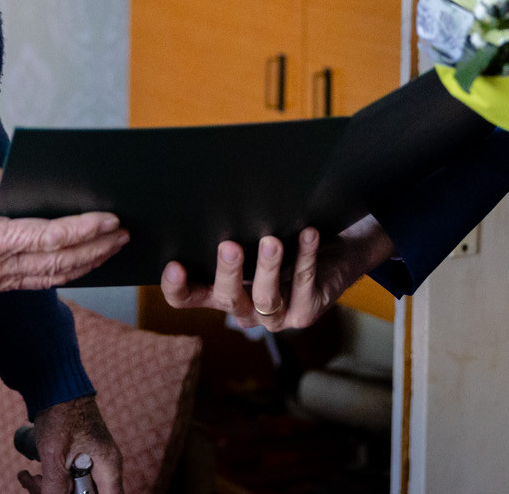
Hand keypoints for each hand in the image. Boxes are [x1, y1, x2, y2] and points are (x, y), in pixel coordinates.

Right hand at [0, 167, 127, 294]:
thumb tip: (10, 176)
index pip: (48, 238)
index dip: (84, 230)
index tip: (111, 219)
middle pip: (59, 262)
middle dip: (97, 248)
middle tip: (126, 233)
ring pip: (52, 277)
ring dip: (87, 264)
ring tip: (114, 247)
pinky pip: (37, 282)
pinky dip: (65, 273)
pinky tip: (82, 262)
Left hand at [18, 395, 122, 493]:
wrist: (54, 385)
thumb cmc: (60, 414)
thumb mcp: (55, 455)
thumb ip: (56, 485)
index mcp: (108, 467)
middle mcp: (103, 468)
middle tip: (38, 485)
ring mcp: (90, 463)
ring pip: (72, 490)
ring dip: (48, 489)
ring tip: (29, 478)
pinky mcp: (76, 458)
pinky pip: (65, 480)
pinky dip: (46, 481)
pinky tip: (28, 475)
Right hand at [158, 215, 394, 331]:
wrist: (335, 254)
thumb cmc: (284, 240)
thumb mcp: (252, 236)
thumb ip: (233, 229)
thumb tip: (213, 193)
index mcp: (221, 291)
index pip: (187, 297)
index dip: (177, 287)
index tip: (174, 264)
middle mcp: (244, 308)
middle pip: (227, 298)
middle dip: (227, 273)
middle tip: (229, 246)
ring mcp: (275, 316)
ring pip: (266, 298)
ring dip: (268, 269)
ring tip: (271, 242)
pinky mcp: (305, 312)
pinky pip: (304, 286)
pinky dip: (305, 258)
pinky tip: (308, 234)